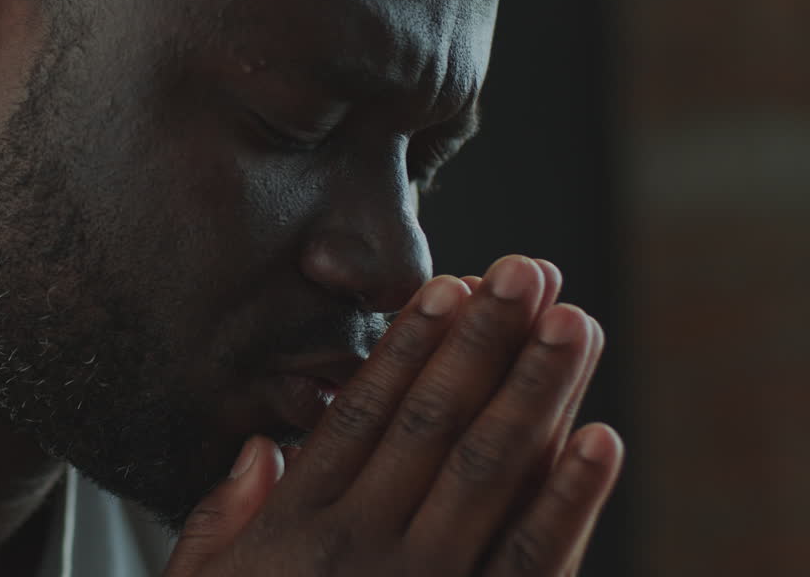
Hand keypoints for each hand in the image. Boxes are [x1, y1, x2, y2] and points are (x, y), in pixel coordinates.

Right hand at [164, 256, 621, 575]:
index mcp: (294, 531)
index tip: (447, 288)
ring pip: (489, 475)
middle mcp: (361, 551)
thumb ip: (219, 521)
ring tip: (573, 324)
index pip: (363, 415)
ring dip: (538, 393)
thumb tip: (264, 446)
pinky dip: (569, 501)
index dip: (409, 347)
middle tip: (531, 272)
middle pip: (437, 425)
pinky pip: (528, 565)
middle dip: (488, 342)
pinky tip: (600, 440)